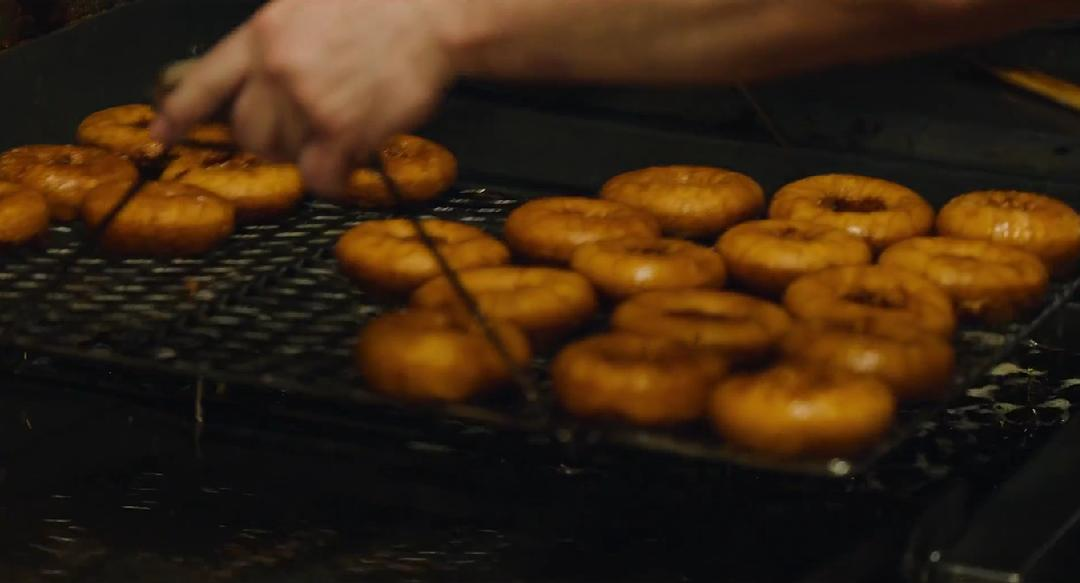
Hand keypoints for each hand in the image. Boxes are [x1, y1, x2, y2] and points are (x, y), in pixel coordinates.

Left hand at [151, 0, 456, 194]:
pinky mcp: (340, 128)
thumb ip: (283, 41)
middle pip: (247, 131)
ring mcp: (305, 100)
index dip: (180, 112)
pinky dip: (333, 180)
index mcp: (263, 34)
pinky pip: (320, 176)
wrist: (432, 12)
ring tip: (344, 130)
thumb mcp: (311, 7)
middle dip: (273, 138)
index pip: (206, 81)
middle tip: (307, 131)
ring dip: (311, 152)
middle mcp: (276, 68)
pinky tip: (347, 167)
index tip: (162, 133)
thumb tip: (275, 79)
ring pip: (285, 154)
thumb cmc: (385, 5)